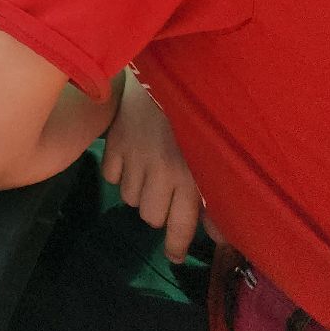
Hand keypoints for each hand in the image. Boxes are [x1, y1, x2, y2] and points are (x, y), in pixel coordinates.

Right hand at [101, 76, 201, 263]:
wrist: (170, 75)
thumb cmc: (196, 120)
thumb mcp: (212, 161)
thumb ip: (215, 201)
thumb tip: (220, 238)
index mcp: (189, 178)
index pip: (179, 227)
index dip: (175, 247)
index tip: (174, 256)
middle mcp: (161, 173)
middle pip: (150, 217)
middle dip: (159, 209)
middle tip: (165, 192)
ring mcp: (134, 158)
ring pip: (129, 198)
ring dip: (139, 190)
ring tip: (149, 169)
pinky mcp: (114, 144)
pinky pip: (110, 175)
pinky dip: (118, 170)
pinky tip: (130, 156)